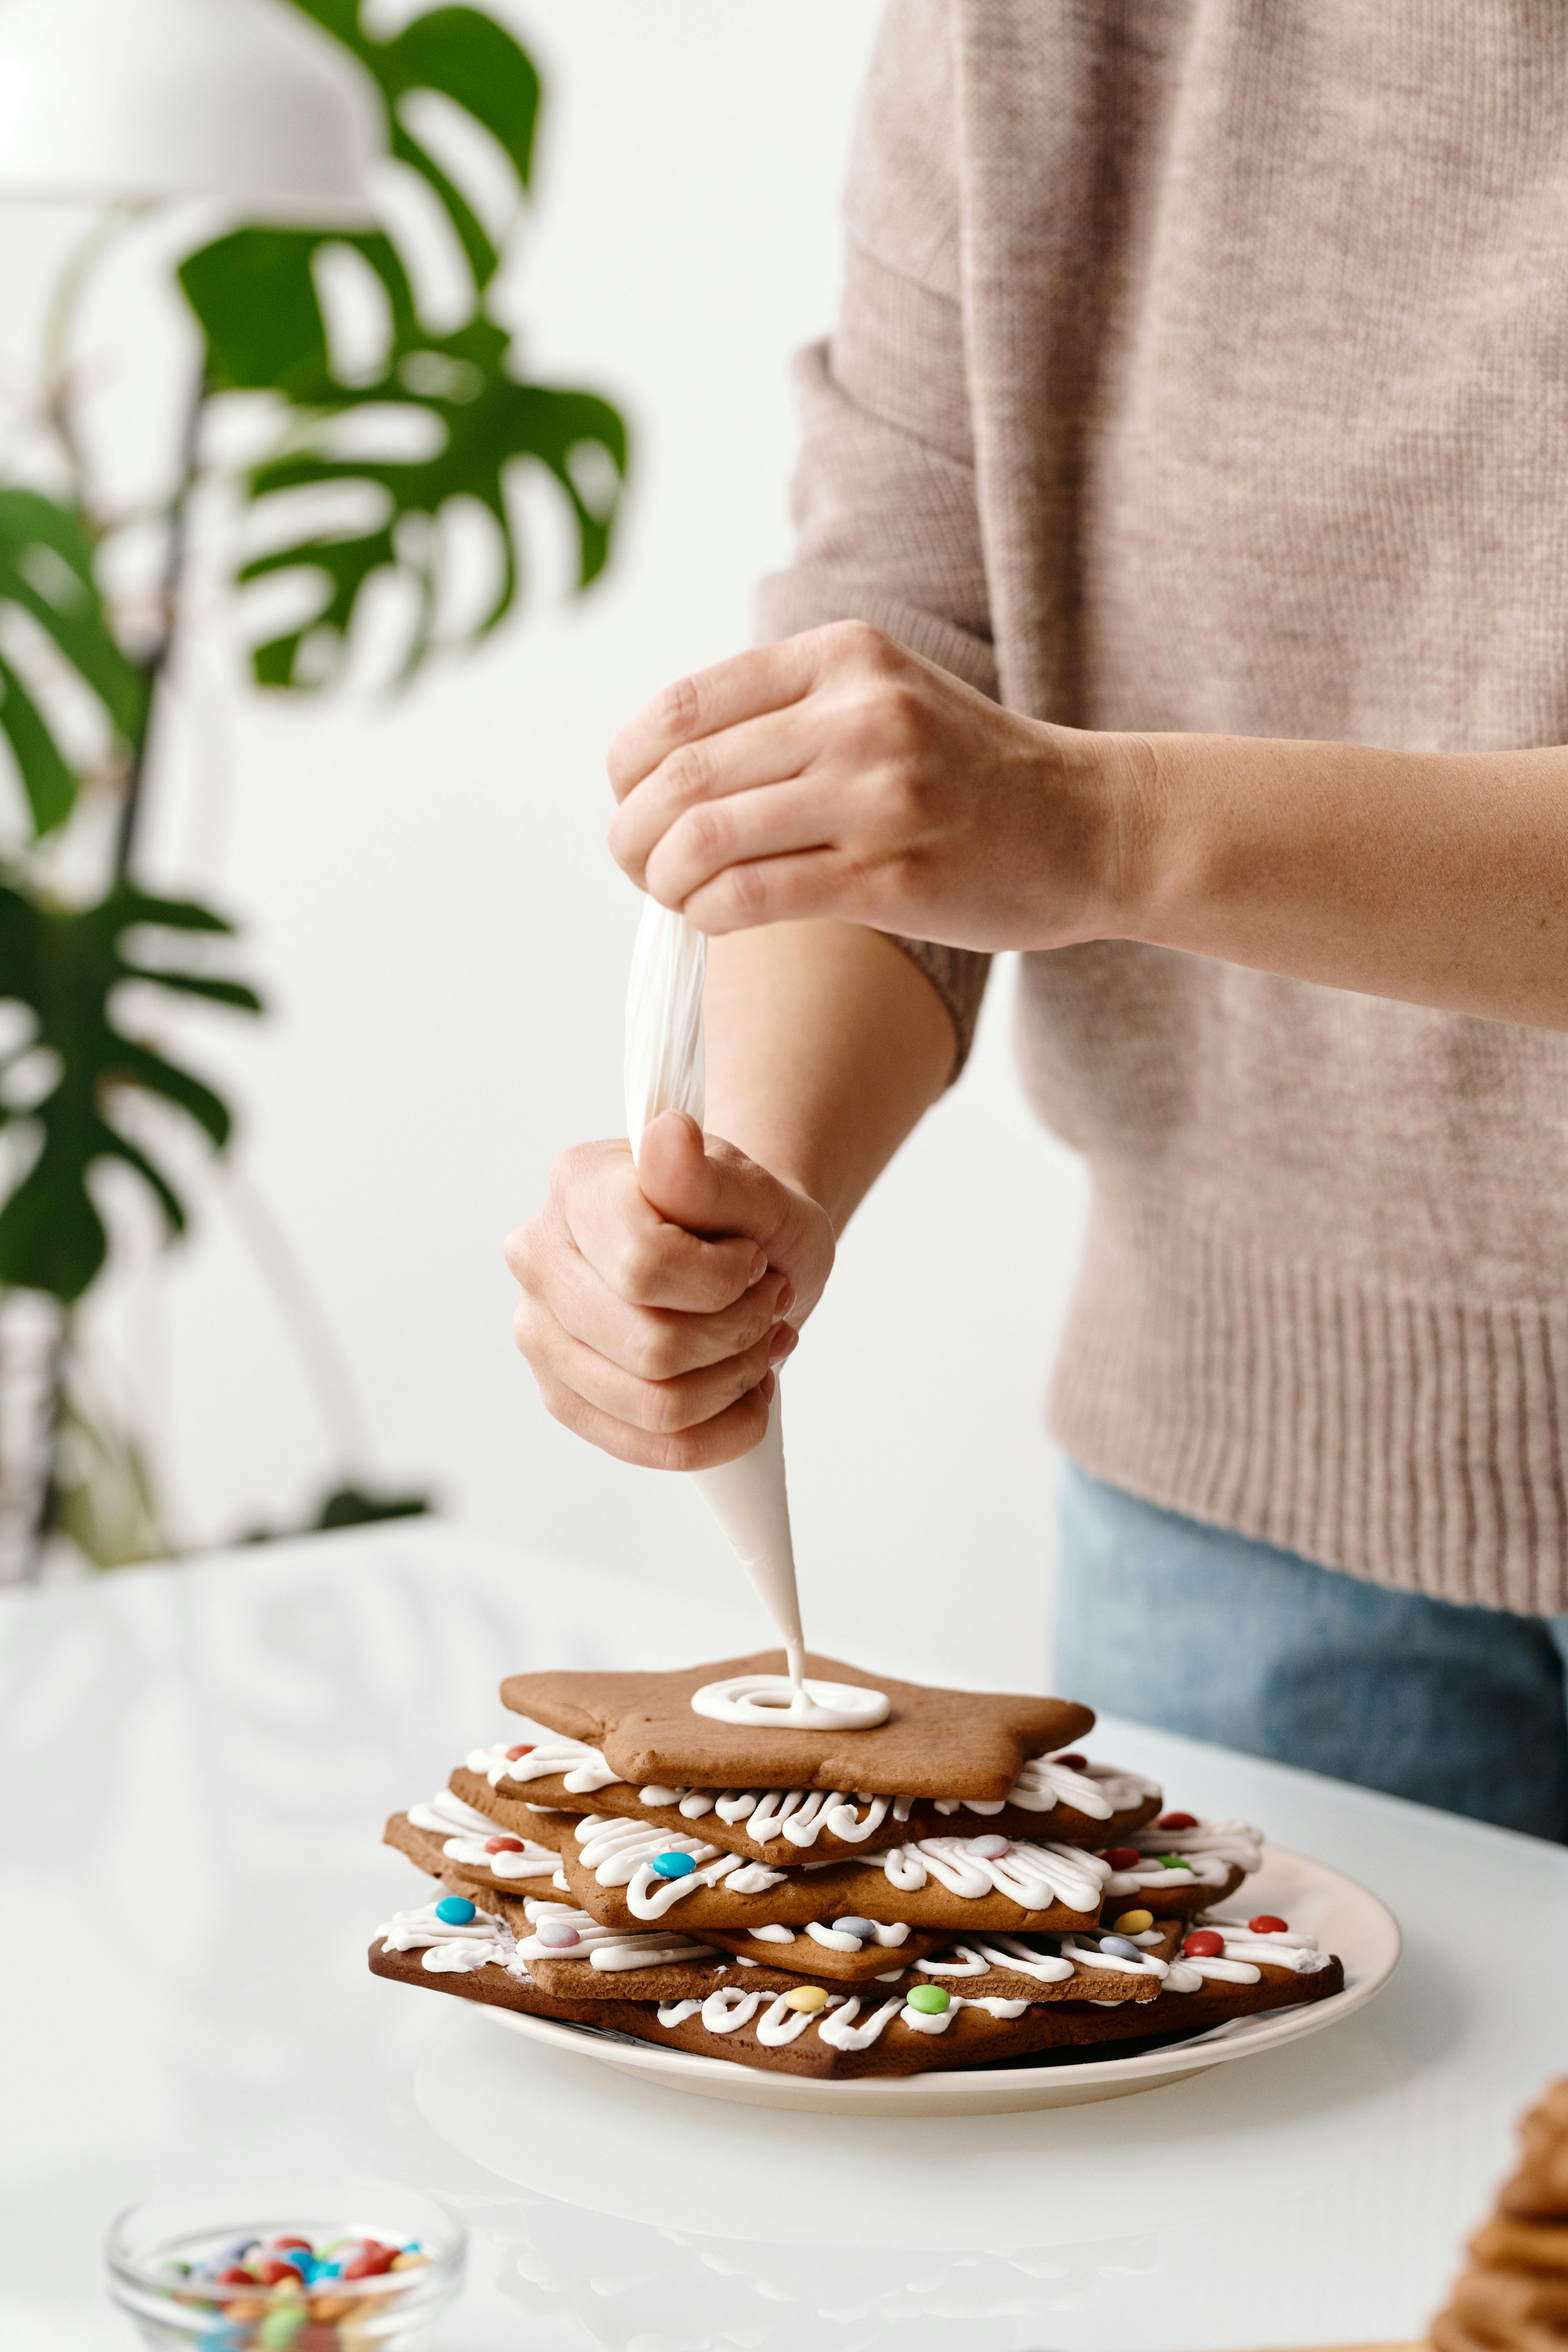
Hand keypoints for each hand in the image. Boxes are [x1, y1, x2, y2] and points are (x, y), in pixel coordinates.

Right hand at [505, 1110, 835, 1469]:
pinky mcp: (563, 1397)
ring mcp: (540, 1334)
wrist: (742, 1256)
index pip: (646, 1267)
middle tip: (769, 1301)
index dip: (727, 1279)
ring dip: (734, 1380)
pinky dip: (721, 1428)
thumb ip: (709, 1172)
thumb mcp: (757, 1188)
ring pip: (655, 1405)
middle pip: (653, 1348)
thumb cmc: (746, 1221)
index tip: (754, 1257)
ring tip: (758, 1340)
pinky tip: (744, 1388)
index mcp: (576, 1186)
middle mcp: (538, 1257)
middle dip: (739, 1334)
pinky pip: (651, 1446)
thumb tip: (667, 1136)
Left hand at [606, 621, 1143, 951]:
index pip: (683, 708)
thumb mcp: (882, 697)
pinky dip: (709, 914)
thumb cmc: (969, 775)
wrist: (1090, 825)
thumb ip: (786, 713)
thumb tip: (660, 767)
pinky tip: (715, 920)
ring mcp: (879, 796)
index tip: (631, 803)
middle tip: (637, 863)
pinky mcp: (892, 878)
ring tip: (676, 895)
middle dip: (633, 832)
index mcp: (844, 658)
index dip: (630, 767)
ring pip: (705, 838)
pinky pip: (753, 897)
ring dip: (665, 880)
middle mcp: (859, 715)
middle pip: (682, 776)